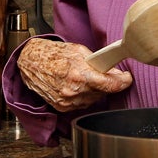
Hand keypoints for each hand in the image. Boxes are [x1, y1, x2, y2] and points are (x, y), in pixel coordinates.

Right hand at [17, 37, 133, 111]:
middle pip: (103, 92)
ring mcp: (67, 102)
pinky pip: (81, 104)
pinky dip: (83, 95)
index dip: (122, 82)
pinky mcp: (62, 107)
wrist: (31, 62)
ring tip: (84, 77)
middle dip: (106, 83)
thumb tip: (114, 71)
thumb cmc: (53, 54)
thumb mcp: (78, 50)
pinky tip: (77, 85)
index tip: (127, 79)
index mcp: (79, 75)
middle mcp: (73, 91)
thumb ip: (98, 62)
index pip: (110, 85)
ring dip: (95, 90)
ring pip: (93, 99)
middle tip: (104, 73)